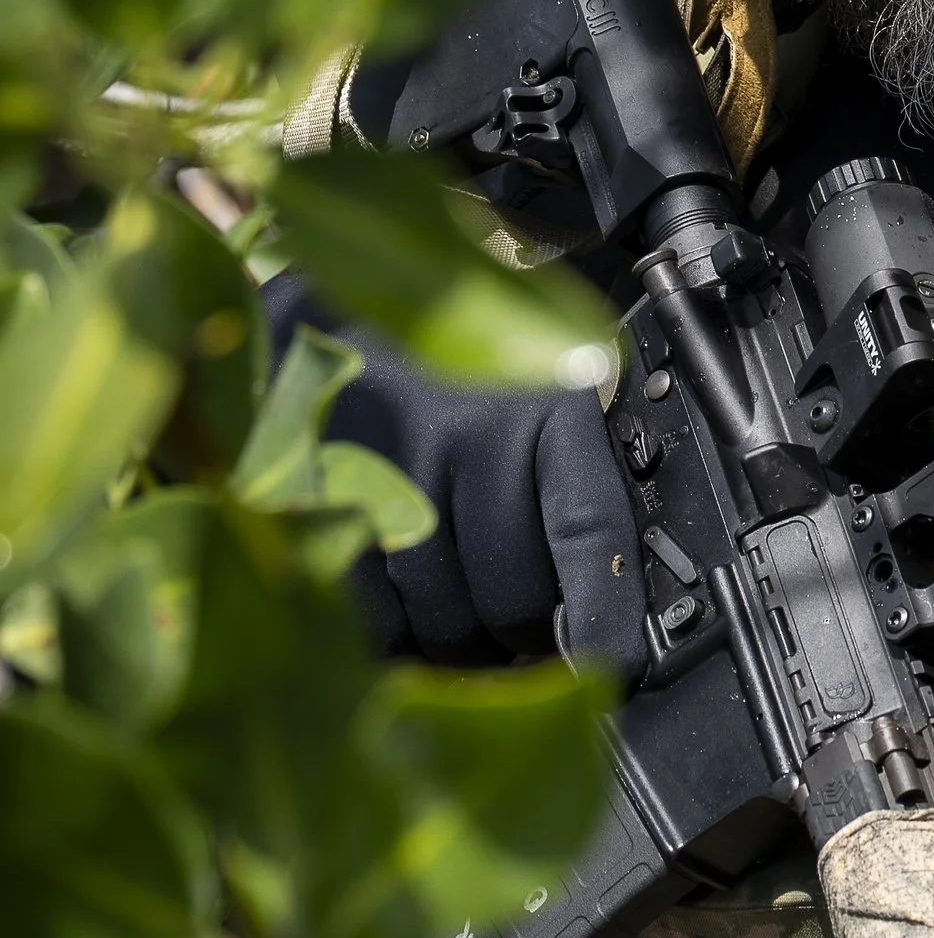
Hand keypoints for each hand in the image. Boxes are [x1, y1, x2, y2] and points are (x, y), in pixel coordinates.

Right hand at [266, 273, 642, 672]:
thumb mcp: (540, 387)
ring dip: (458, 642)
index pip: (592, 534)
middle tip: (520, 639)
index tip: (611, 672)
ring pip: (443, 613)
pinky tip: (402, 612)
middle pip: (515, 596)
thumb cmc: (462, 350)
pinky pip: (368, 606)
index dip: (605, 622)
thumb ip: (568, 481)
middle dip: (522, 636)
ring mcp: (387, 461)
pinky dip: (390, 631)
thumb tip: (593, 619)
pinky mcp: (317, 488)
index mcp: (548, 403)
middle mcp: (472, 428)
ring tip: (463, 626)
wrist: (346, 265)